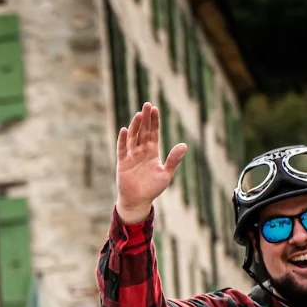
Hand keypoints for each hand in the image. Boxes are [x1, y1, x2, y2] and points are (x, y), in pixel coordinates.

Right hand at [115, 103, 186, 223]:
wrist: (138, 201)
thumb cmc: (152, 188)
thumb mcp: (166, 173)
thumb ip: (174, 159)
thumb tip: (184, 145)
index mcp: (152, 152)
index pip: (153, 133)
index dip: (154, 121)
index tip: (155, 109)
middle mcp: (141, 151)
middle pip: (143, 131)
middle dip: (145, 118)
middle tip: (147, 104)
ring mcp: (131, 156)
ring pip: (133, 137)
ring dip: (135, 126)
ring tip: (139, 114)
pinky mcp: (122, 163)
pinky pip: (122, 149)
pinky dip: (123, 139)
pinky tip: (125, 129)